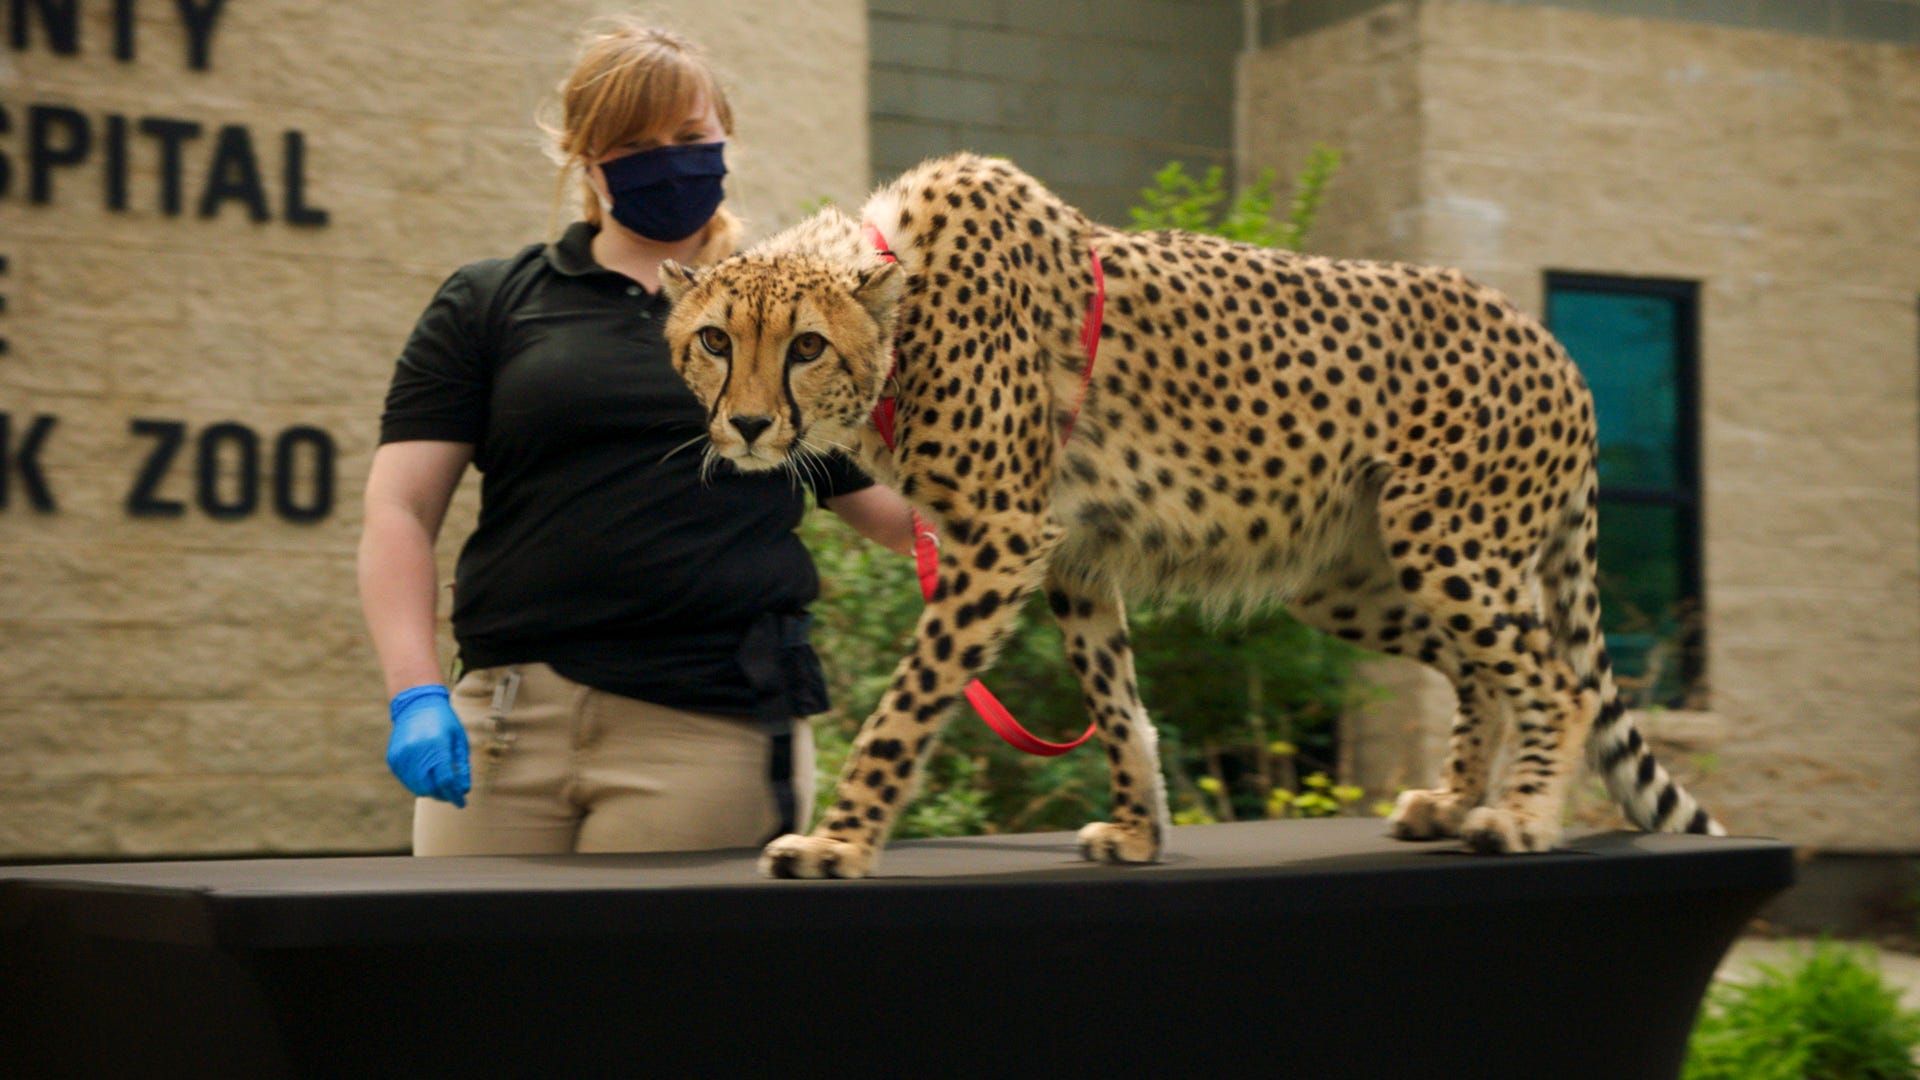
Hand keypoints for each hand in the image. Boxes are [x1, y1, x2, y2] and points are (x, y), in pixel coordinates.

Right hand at [386, 685, 470, 806]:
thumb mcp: (459, 740)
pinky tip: (427, 776)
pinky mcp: (393, 759)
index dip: (454, 795)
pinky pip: (407, 780)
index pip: (446, 780)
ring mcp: (402, 756)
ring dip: (430, 791)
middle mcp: (416, 752)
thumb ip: (461, 766)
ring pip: (417, 787)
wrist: (416, 704)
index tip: (461, 803)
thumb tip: (463, 790)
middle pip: (430, 788)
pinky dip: (418, 783)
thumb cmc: (444, 722)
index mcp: (436, 746)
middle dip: (443, 796)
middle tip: (452, 796)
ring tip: (441, 787)